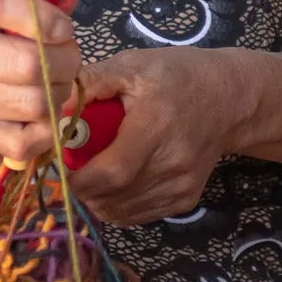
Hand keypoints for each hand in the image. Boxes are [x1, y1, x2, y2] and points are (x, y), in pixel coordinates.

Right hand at [0, 0, 80, 163]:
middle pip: (28, 64)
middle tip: (67, 55)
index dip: (47, 17)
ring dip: (59, 93)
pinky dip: (45, 131)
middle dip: (65, 60)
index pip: (6, 7)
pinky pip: (19, 143)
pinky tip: (44, 112)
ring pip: (32, 104)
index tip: (61, 26)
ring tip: (56, 81)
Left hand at [68, 48, 257, 223]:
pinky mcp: (185, 201)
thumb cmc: (175, 77)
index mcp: (156, 126)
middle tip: (73, 165)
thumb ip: (91, 84)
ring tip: (96, 169)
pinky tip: (118, 179)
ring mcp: (181, 187)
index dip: (78, 179)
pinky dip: (116, 204)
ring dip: (96, 198)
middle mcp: (172, 164)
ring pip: (120, 213)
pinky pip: (136, 216)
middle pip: (112, 197)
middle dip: (81, 188)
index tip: (59, 166)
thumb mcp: (132, 65)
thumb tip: (51, 105)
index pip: (112, 172)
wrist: (229, 100)